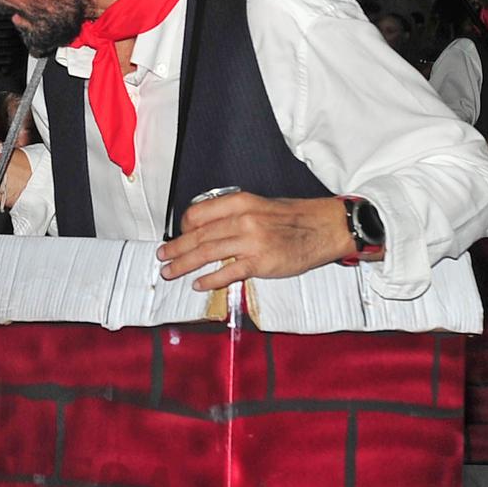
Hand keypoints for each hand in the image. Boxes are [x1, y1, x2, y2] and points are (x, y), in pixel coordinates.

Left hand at [157, 192, 354, 291]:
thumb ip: (234, 215)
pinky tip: (199, 284)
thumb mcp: (260, 205)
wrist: (324, 227)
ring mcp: (251, 241)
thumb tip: (208, 229)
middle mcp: (243, 219)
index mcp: (241, 202)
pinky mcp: (261, 262)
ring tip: (170, 272)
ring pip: (207, 253)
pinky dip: (210, 280)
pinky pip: (228, 272)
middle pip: (198, 235)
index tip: (178, 236)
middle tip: (162, 256)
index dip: (183, 227)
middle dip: (176, 248)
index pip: (199, 213)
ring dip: (184, 264)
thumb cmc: (294, 218)